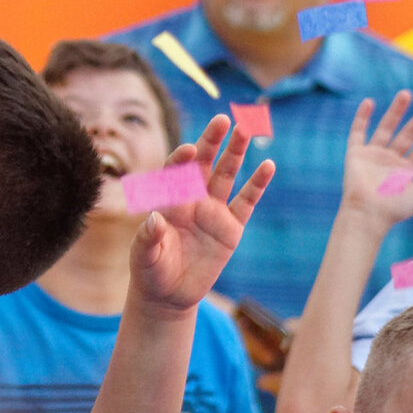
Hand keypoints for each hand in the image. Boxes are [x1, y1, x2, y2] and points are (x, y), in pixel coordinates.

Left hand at [128, 117, 272, 314]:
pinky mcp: (231, 227)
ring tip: (247, 128)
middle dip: (211, 141)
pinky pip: (247, 202)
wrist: (169, 294)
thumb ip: (148, 238)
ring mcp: (213, 211)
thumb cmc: (151, 271)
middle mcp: (191, 199)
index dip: (180, 159)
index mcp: (168, 200)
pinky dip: (257, 184)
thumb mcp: (144, 257)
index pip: (174, 171)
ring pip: (227, 174)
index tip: (188, 149)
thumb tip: (154, 219)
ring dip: (236, 152)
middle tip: (222, 119)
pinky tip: (268, 166)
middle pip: (203, 163)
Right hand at [338, 91, 412, 229]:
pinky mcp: (356, 154)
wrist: (368, 214)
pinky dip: (362, 117)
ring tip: (406, 94)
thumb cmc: (396, 209)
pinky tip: (369, 103)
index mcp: (407, 170)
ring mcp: (374, 155)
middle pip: (409, 134)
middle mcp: (391, 160)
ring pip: (386, 127)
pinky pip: (358, 132)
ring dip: (396, 111)